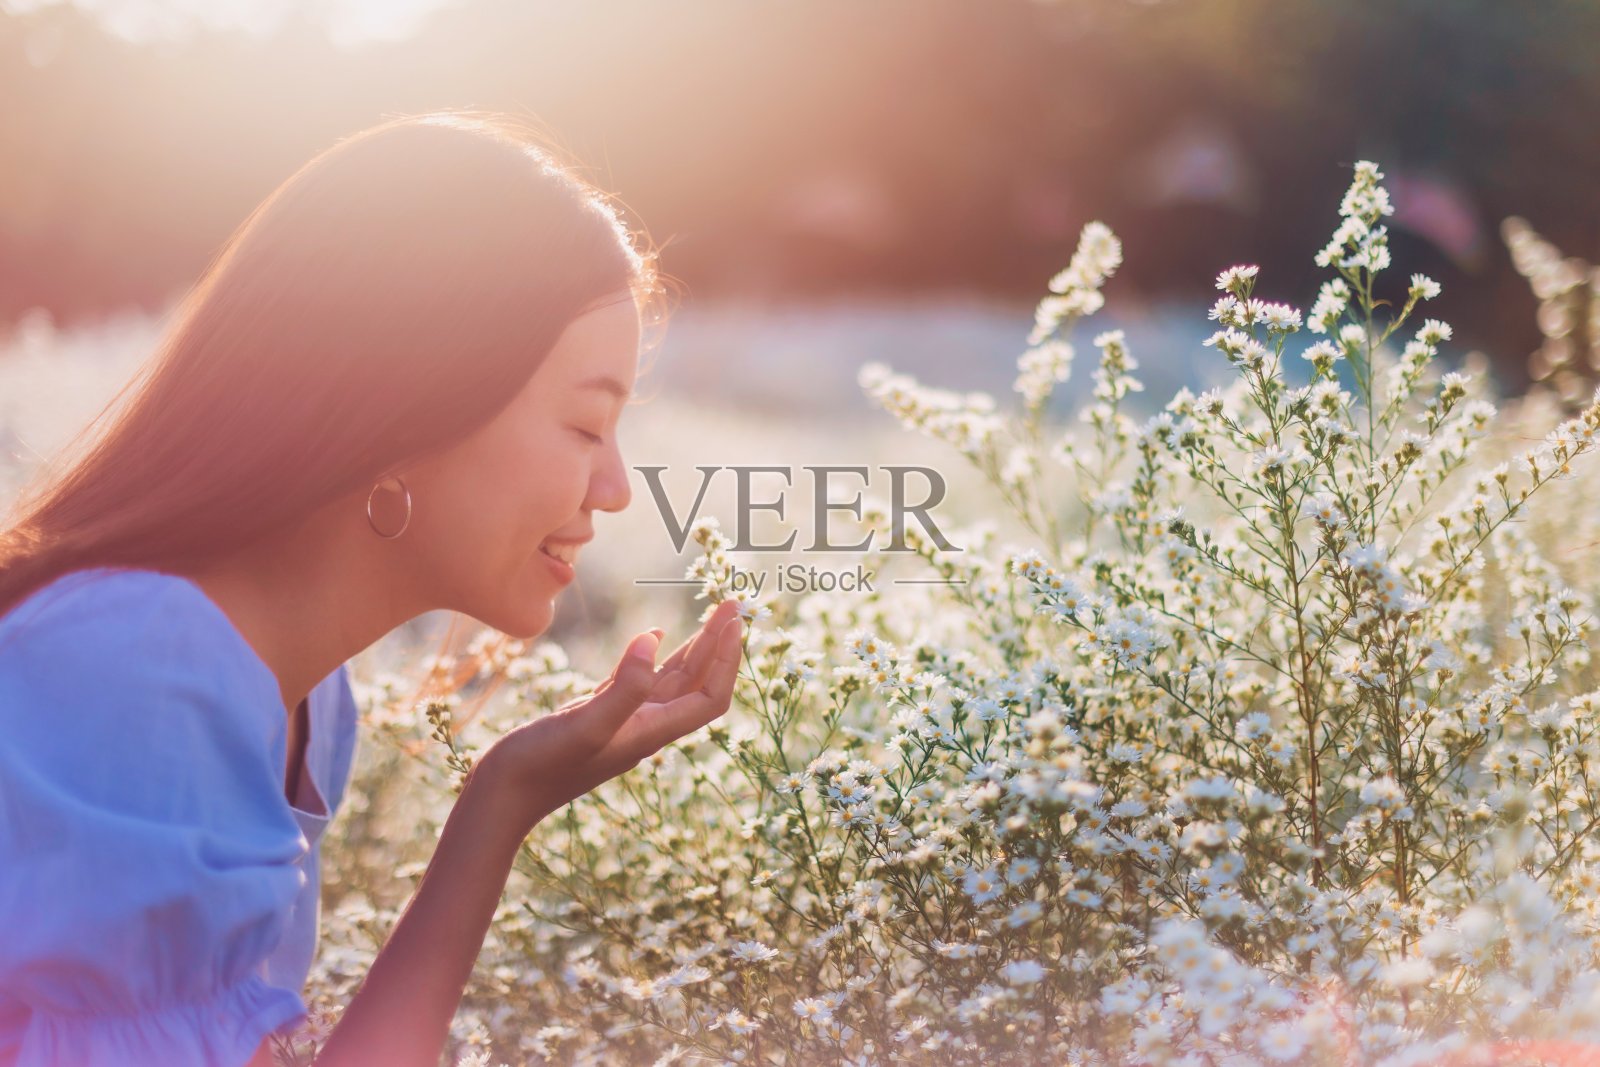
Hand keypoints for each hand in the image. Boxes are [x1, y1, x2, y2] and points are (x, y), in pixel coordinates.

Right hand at [471, 599, 745, 832]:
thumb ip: (624, 686)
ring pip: (671, 681)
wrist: (501, 797)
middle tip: (732, 603)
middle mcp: (643, 727)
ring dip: (695, 649)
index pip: (709, 696)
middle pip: (697, 684)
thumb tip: (654, 637)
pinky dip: (653, 658)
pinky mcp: (596, 715)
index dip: (727, 660)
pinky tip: (656, 636)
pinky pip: (637, 682)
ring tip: (712, 616)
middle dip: (718, 644)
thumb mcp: (584, 723)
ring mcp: (620, 721)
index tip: (734, 621)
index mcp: (650, 731)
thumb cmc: (540, 765)